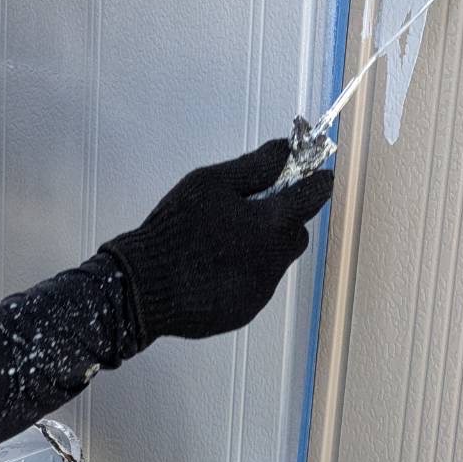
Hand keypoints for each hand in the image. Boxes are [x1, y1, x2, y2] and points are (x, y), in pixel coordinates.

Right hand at [102, 140, 332, 346]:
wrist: (142, 285)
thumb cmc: (176, 227)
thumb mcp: (210, 183)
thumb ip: (256, 166)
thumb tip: (286, 151)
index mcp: (272, 223)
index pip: (313, 197)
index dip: (317, 183)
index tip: (319, 177)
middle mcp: (276, 259)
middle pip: (296, 233)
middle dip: (283, 220)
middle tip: (251, 212)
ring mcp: (263, 289)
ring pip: (275, 260)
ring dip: (261, 248)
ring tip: (222, 243)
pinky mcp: (246, 310)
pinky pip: (255, 285)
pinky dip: (243, 273)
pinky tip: (213, 268)